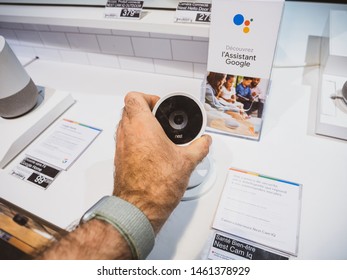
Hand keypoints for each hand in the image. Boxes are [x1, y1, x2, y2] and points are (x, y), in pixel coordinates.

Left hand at [114, 92, 211, 233]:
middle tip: (160, 120)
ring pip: (125, 124)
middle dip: (146, 111)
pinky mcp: (119, 159)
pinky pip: (125, 140)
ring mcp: (120, 146)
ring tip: (157, 136)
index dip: (148, 97)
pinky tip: (152, 152)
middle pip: (129, 109)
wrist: (139, 209)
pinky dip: (136, 140)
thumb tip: (205, 142)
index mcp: (141, 126)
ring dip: (139, 125)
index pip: (135, 97)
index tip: (160, 106)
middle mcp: (127, 133)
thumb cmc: (156, 186)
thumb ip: (199, 147)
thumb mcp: (187, 162)